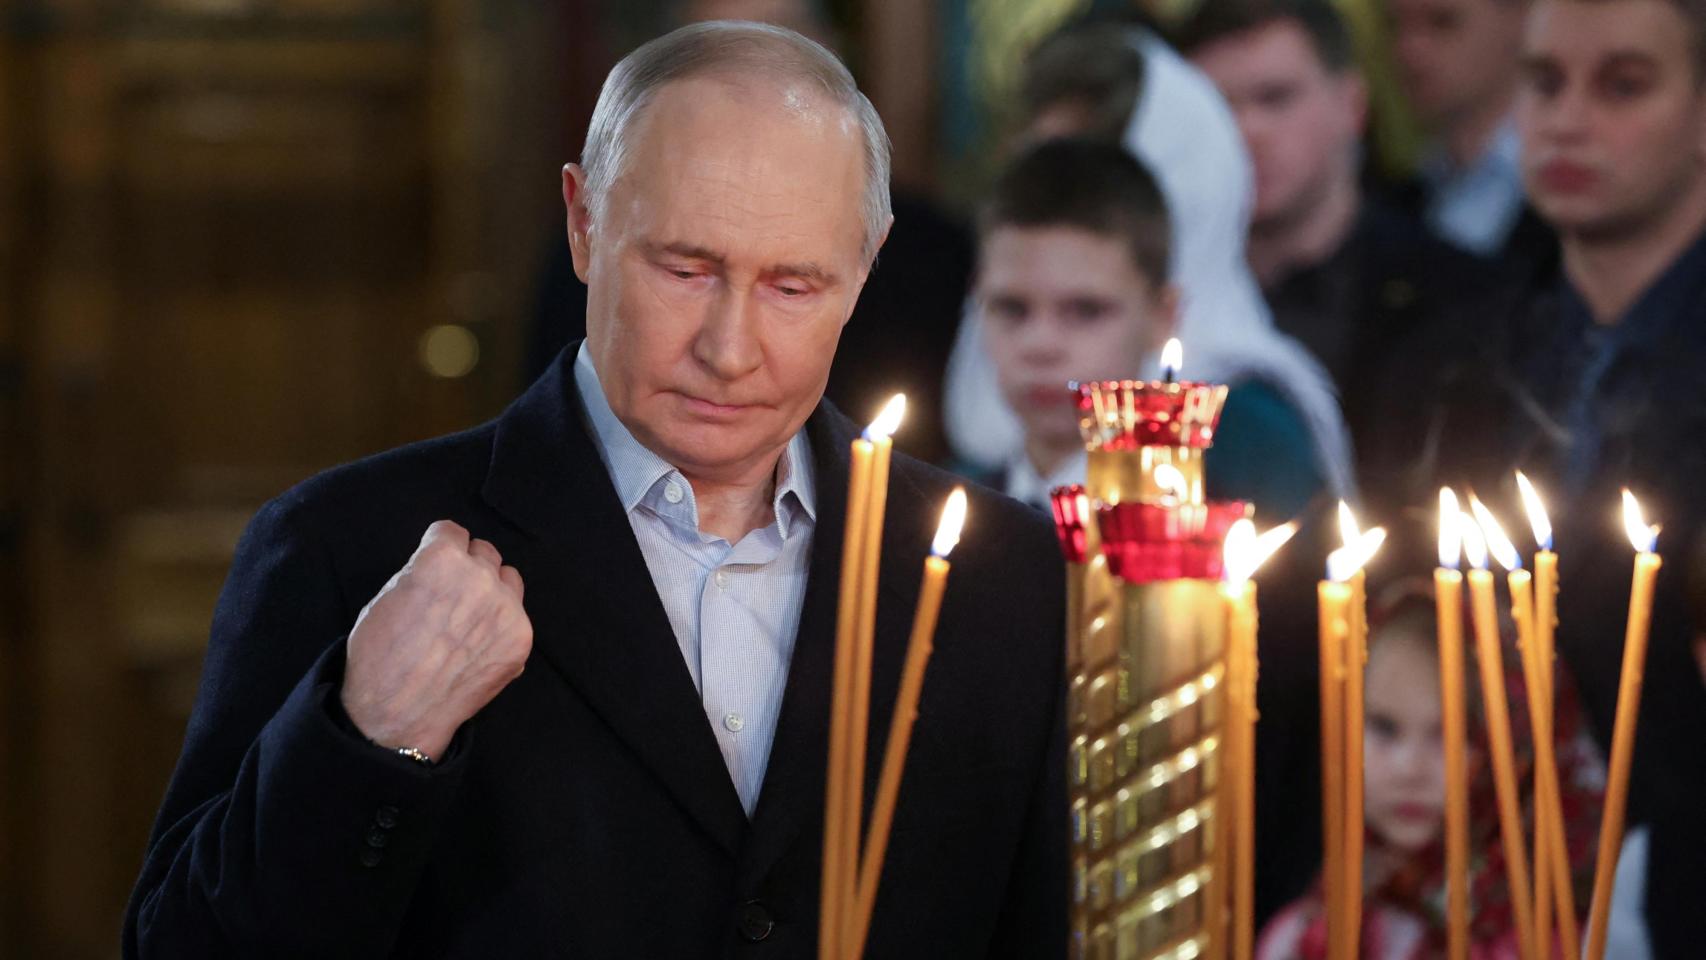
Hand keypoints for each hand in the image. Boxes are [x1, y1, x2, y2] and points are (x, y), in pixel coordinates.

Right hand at [340, 520, 531, 758]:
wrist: (398, 714)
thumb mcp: (387, 596)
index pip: (452, 531)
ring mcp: (506, 609)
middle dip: (467, 567)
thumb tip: (440, 563)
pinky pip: (516, 616)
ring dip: (492, 589)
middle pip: (484, 552)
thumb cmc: (381, 657)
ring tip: (468, 618)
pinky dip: (500, 625)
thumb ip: (421, 570)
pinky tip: (476, 646)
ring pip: (508, 579)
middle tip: (450, 595)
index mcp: (442, 559)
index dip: (439, 548)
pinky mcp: (521, 638)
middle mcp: (481, 577)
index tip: (436, 563)